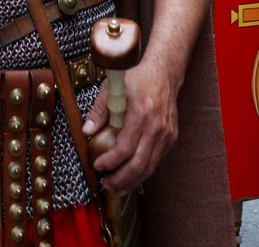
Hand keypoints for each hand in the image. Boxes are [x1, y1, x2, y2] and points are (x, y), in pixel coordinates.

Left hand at [81, 61, 179, 192]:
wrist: (164, 71)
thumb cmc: (138, 76)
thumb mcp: (113, 87)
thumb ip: (99, 110)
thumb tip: (87, 131)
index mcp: (141, 114)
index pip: (125, 148)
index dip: (110, 161)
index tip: (98, 165)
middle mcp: (157, 127)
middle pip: (139, 164)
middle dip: (121, 178)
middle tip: (107, 184)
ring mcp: (167, 133)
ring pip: (150, 166)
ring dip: (133, 180)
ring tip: (118, 186)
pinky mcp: (171, 137)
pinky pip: (157, 160)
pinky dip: (144, 171)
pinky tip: (132, 175)